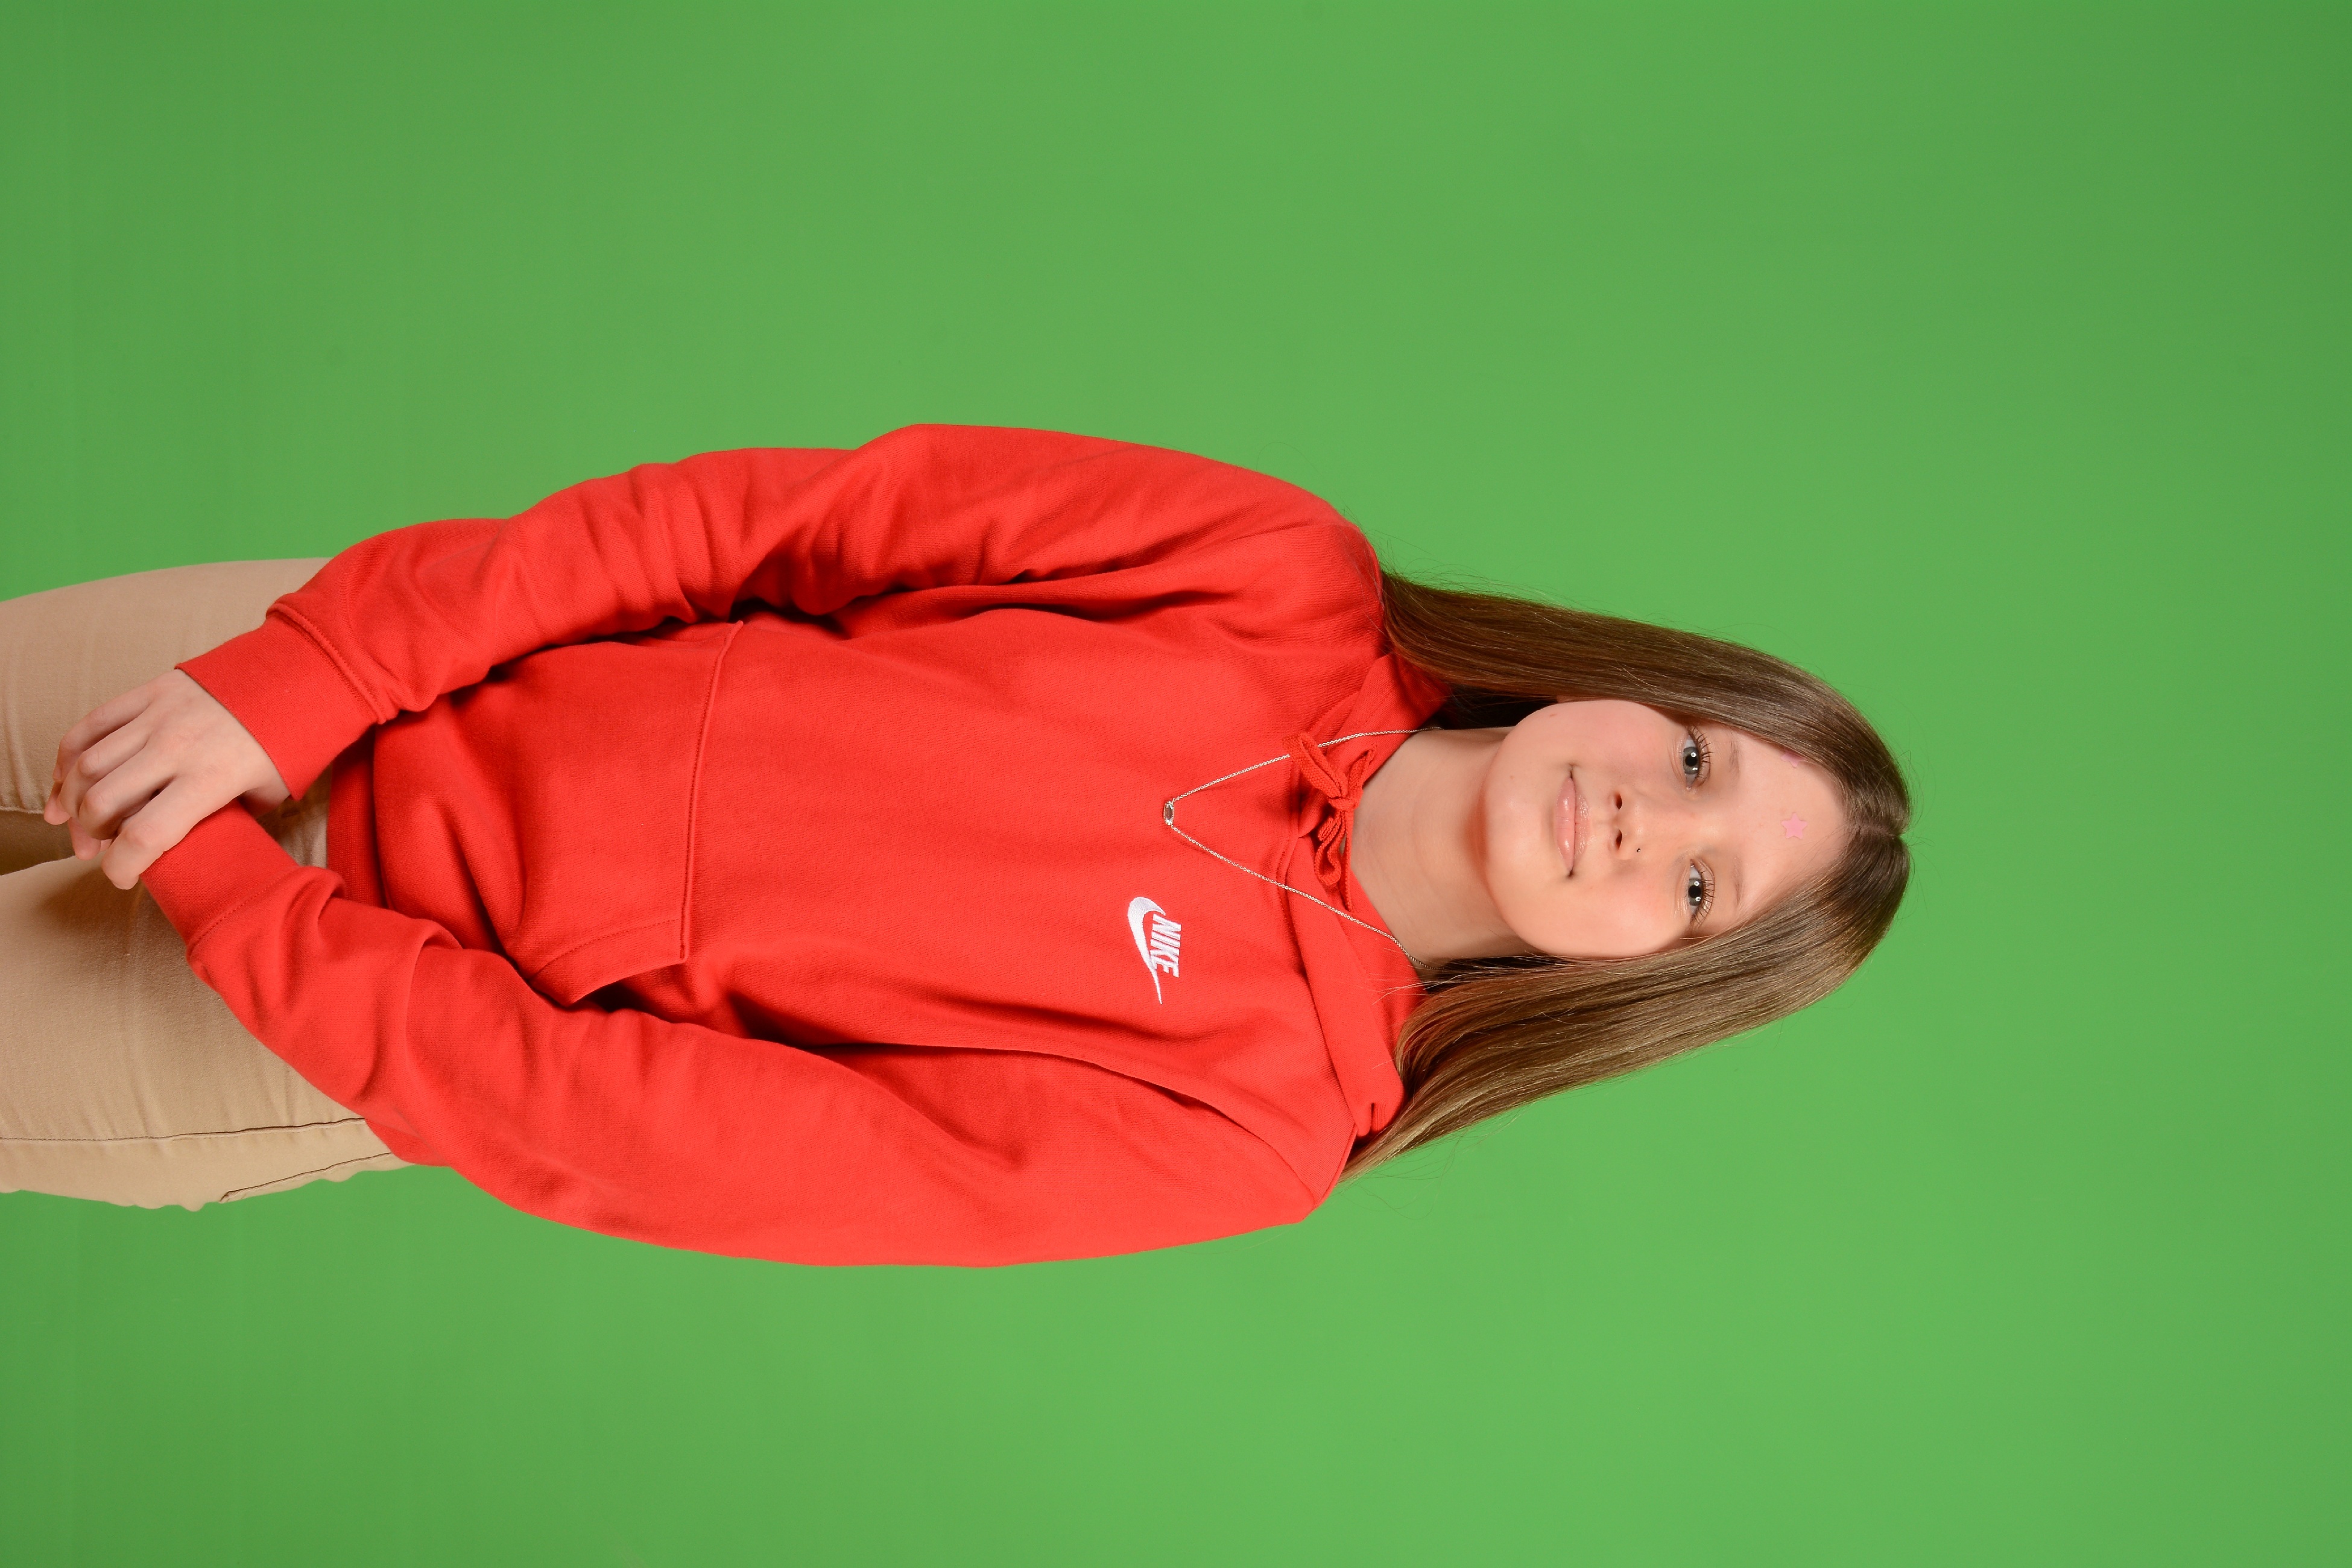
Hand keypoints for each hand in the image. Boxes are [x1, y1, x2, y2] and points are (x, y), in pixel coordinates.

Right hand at [44, 669, 289, 888]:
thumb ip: (225, 816)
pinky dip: (69, 755)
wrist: (298, 676)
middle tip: (94, 849)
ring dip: (71, 798)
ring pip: (88, 762)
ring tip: (72, 822)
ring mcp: (159, 715)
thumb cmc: (289, 744)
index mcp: (212, 778)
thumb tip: (191, 841)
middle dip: (89, 833)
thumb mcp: (269, 794)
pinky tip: (66, 779)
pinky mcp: (149, 691)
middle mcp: (177, 746)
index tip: (120, 878)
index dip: (122, 866)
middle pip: (103, 800)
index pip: (146, 834)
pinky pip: (91, 724)